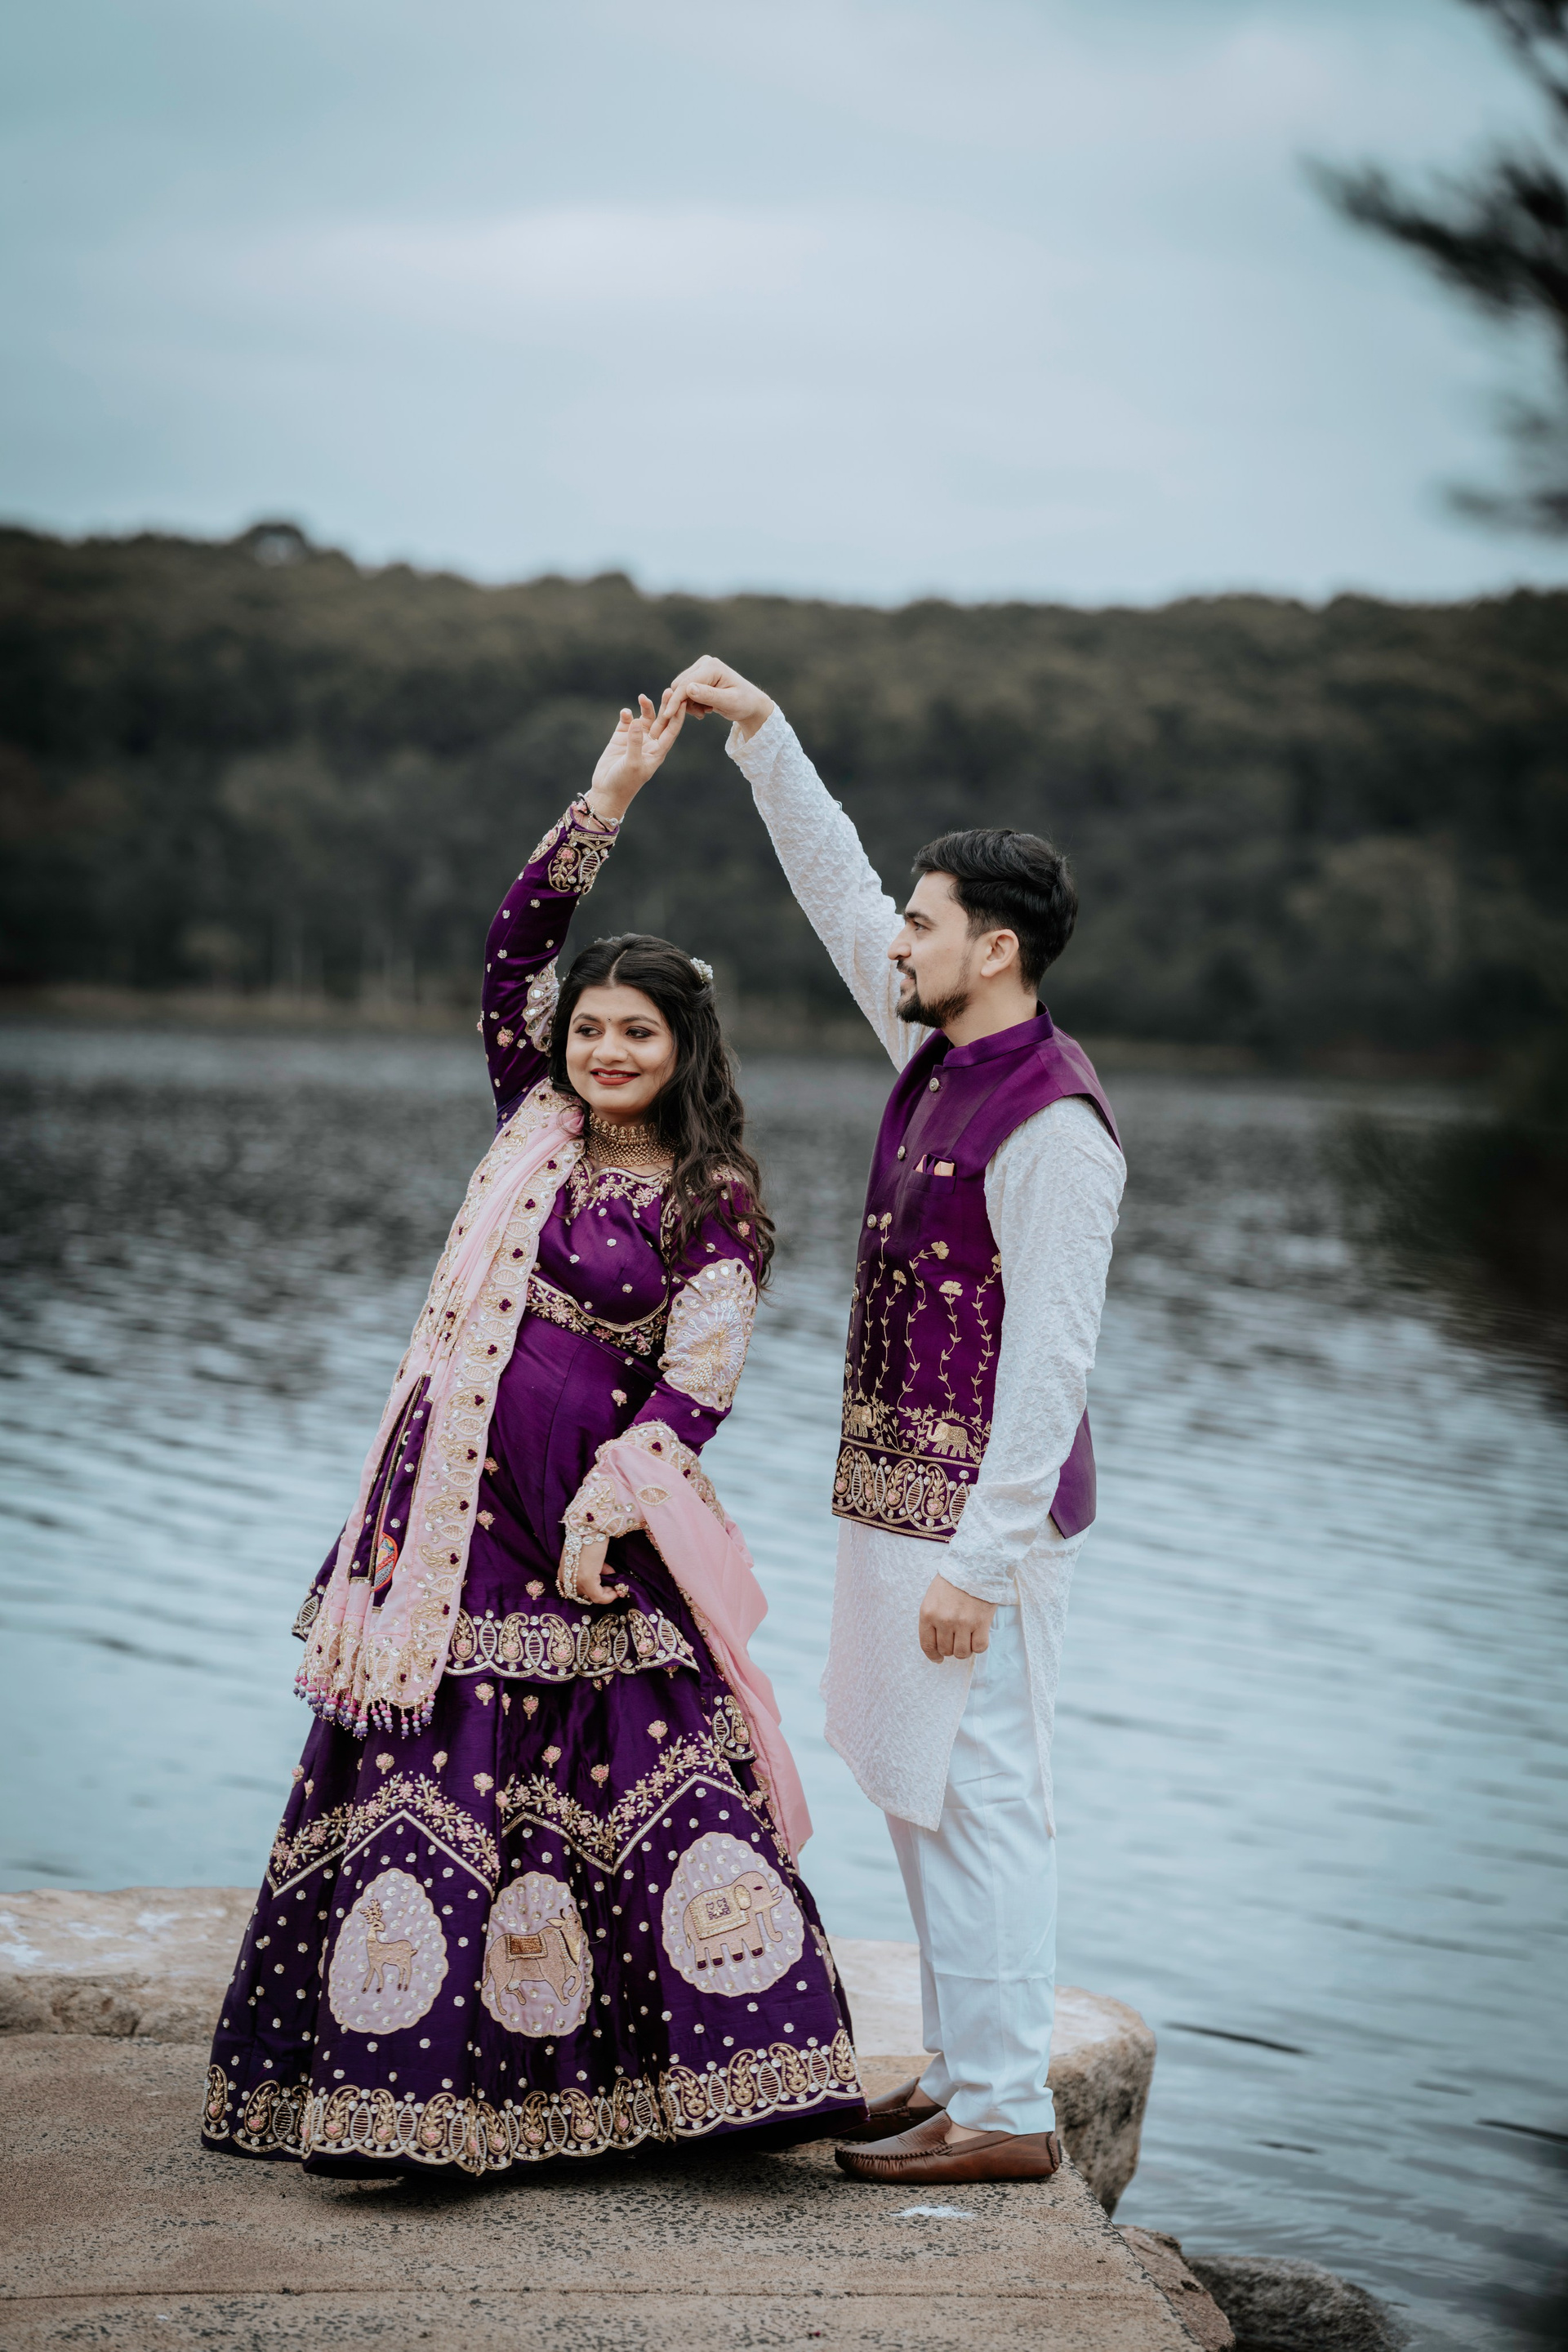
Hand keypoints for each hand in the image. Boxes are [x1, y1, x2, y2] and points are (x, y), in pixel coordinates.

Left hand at [558, 1533, 627, 1606]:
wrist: (591, 1525)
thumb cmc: (590, 1536)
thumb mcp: (589, 1556)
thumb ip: (594, 1568)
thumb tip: (608, 1574)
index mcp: (564, 1571)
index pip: (578, 1590)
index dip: (595, 1586)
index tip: (608, 1576)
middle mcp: (566, 1578)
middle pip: (586, 1595)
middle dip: (601, 1589)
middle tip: (613, 1581)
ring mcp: (576, 1580)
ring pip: (593, 1597)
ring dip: (607, 1592)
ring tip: (615, 1581)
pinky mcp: (587, 1580)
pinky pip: (599, 1597)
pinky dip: (609, 1595)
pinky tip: (617, 1588)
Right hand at [586, 693, 685, 823]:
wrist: (606, 791)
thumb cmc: (624, 782)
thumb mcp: (632, 763)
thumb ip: (635, 742)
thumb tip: (636, 720)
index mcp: (658, 751)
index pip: (671, 730)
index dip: (677, 715)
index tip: (682, 700)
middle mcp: (649, 743)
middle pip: (660, 721)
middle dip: (665, 706)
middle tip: (669, 690)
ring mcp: (635, 740)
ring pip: (644, 719)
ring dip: (645, 708)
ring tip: (642, 697)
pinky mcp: (620, 738)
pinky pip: (626, 722)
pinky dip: (626, 715)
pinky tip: (625, 712)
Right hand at [660, 657, 773, 739]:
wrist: (750, 703)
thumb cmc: (744, 703)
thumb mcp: (729, 702)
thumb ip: (709, 695)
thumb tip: (689, 688)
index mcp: (712, 666)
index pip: (686, 684)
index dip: (675, 700)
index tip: (667, 716)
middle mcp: (704, 663)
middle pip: (679, 685)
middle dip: (684, 703)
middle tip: (701, 715)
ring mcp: (700, 668)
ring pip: (680, 689)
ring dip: (688, 704)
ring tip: (705, 712)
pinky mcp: (698, 675)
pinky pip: (684, 691)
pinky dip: (691, 703)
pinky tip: (705, 708)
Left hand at [918, 1574, 995, 1661]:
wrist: (974, 1566)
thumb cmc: (952, 1581)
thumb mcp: (932, 1597)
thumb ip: (932, 1619)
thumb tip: (936, 1643)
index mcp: (928, 1613)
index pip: (927, 1645)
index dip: (933, 1655)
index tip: (938, 1658)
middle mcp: (943, 1620)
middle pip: (945, 1650)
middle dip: (950, 1649)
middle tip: (955, 1640)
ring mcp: (962, 1623)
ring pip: (961, 1652)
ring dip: (964, 1649)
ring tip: (967, 1639)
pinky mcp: (980, 1623)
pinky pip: (979, 1647)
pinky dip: (978, 1646)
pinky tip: (977, 1636)